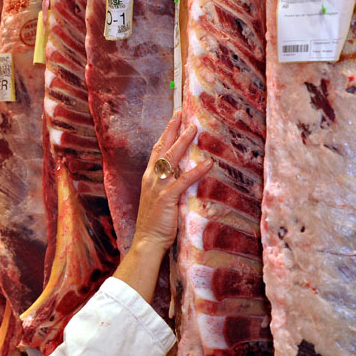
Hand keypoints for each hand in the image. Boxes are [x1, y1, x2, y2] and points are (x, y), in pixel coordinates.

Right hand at [112, 112, 211, 302]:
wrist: (147, 241)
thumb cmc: (155, 223)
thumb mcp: (160, 199)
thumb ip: (169, 185)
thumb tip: (183, 174)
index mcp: (149, 178)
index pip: (157, 151)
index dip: (166, 134)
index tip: (174, 119)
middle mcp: (152, 178)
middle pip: (162, 148)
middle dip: (172, 130)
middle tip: (181, 114)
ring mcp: (158, 187)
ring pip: (171, 159)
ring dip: (183, 143)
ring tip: (194, 129)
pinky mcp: (167, 197)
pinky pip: (183, 180)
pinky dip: (196, 171)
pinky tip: (208, 164)